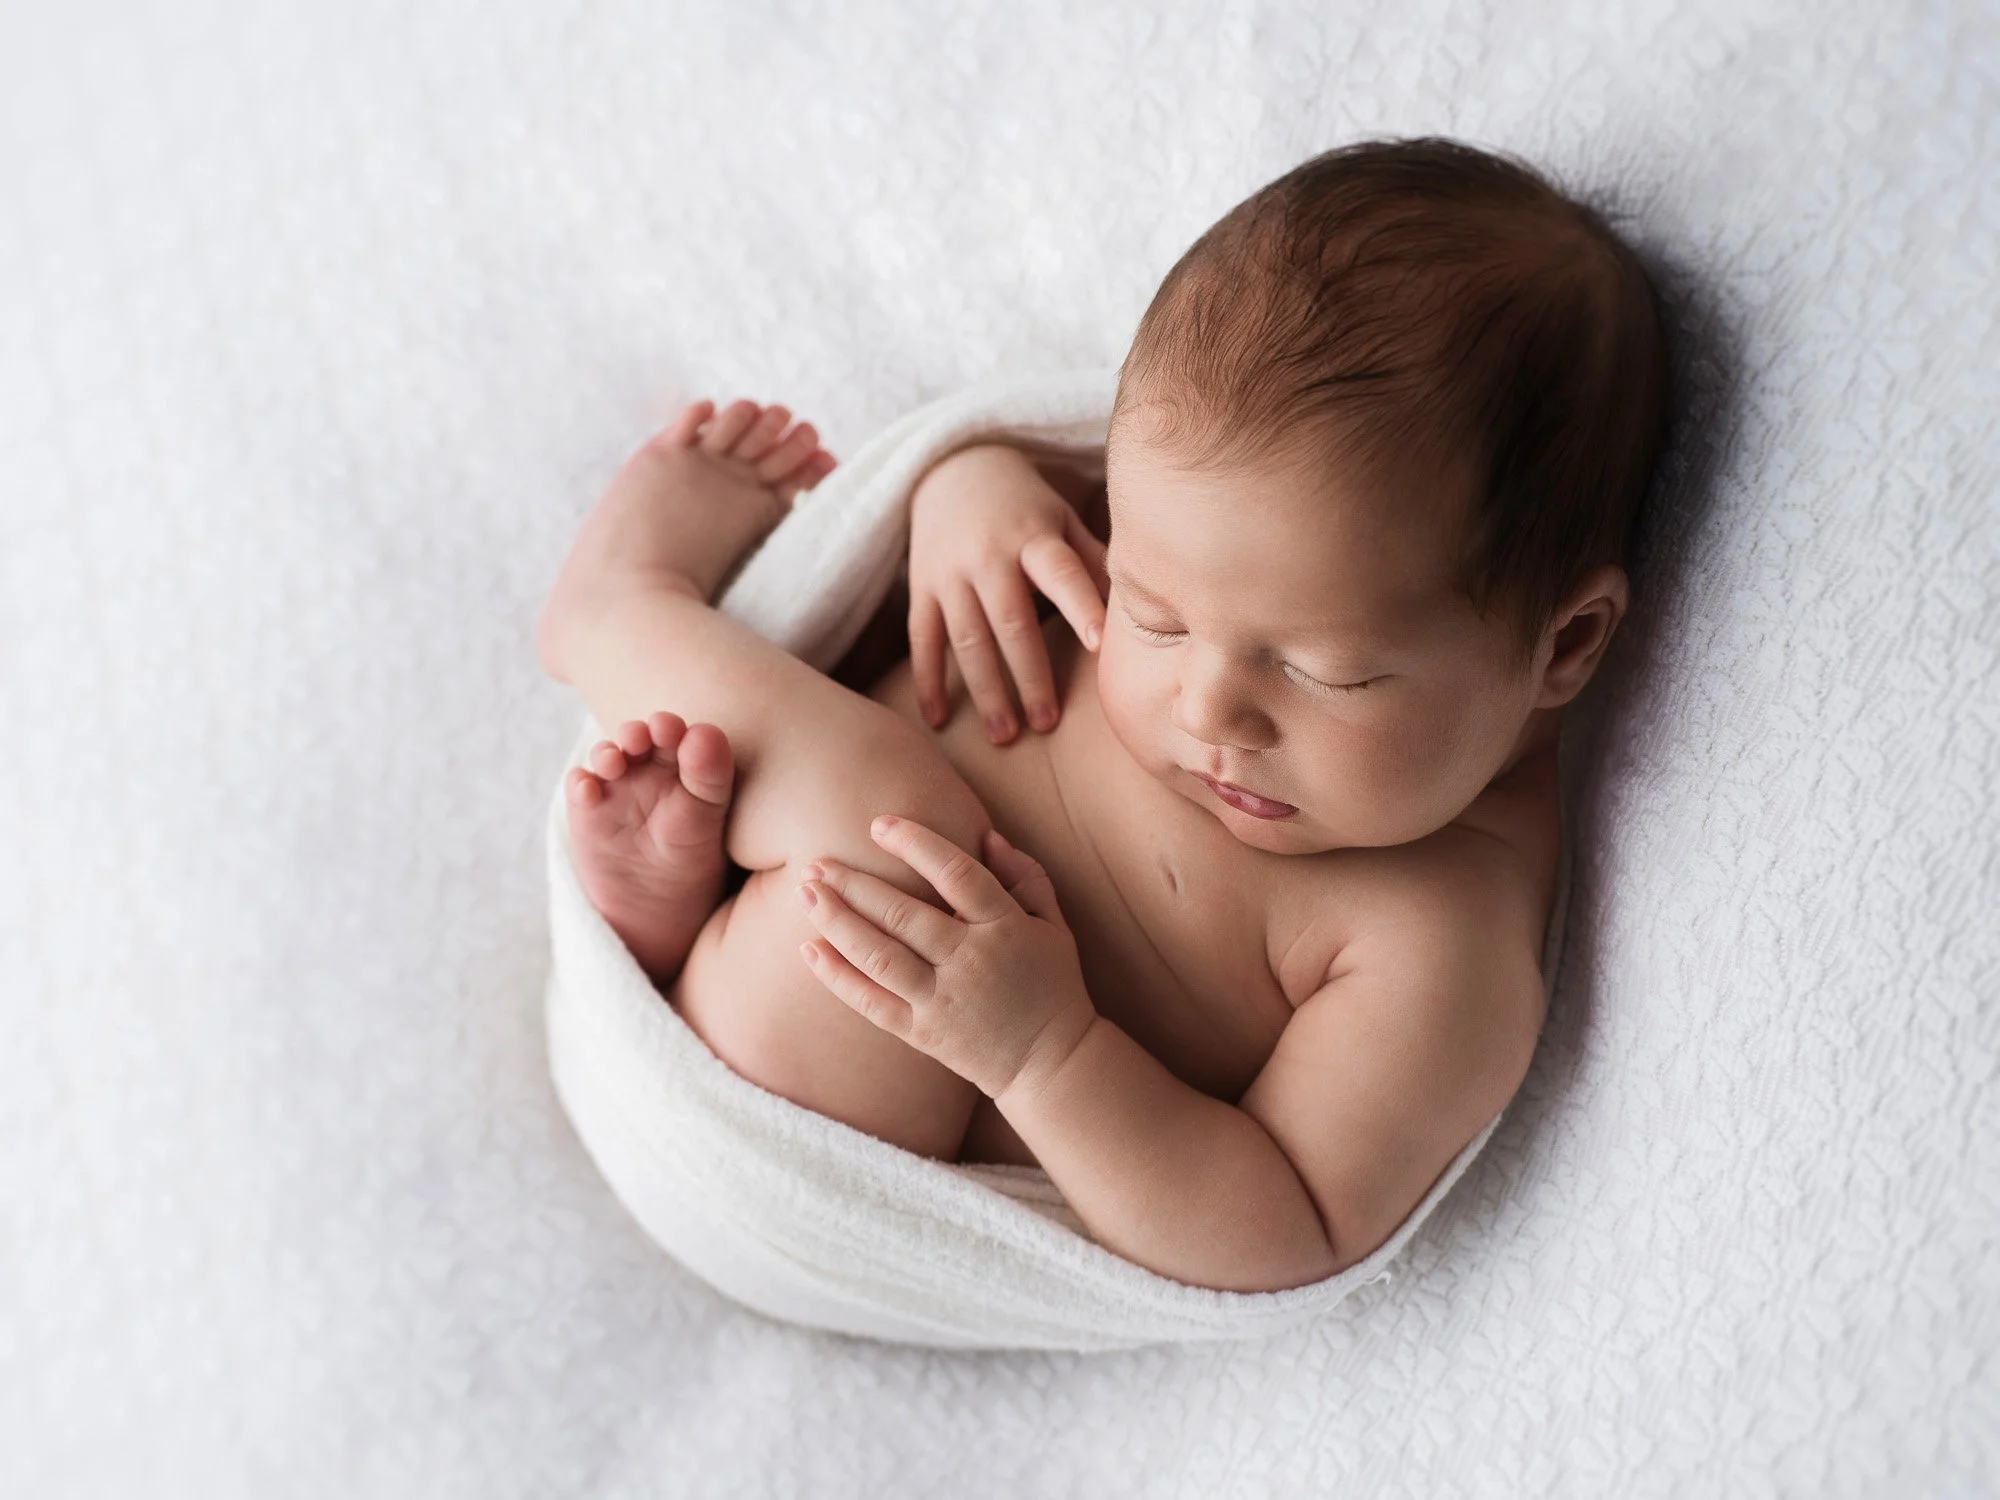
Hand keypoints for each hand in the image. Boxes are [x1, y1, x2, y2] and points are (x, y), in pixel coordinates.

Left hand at [794, 815, 1097, 1101]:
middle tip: (817, 861)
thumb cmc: (1053, 984)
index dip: (915, 845)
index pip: (955, 874)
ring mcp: (943, 1001)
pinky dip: (837, 976)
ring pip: (879, 955)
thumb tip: (986, 835)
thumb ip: (1025, 877)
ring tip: (807, 893)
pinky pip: (871, 1003)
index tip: (879, 824)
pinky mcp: (923, 1034)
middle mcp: (971, 962)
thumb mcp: (1053, 925)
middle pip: (902, 914)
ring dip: (837, 921)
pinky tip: (809, 949)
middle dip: (854, 883)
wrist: (1051, 1064)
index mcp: (1006, 928)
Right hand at [907, 445, 1108, 742]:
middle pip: (1010, 622)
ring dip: (986, 691)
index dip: (1079, 606)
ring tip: (1005, 735)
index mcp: (1032, 536)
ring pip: (967, 640)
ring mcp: (949, 573)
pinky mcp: (921, 588)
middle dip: (1029, 676)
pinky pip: (923, 640)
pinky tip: (937, 720)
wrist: (950, 466)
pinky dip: (927, 681)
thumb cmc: (1024, 506)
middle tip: (1047, 724)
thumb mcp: (1061, 518)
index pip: (1060, 573)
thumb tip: (1146, 603)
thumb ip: (1094, 560)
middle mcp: (988, 555)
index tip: (1098, 645)